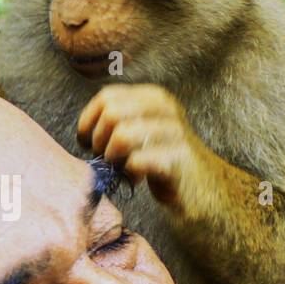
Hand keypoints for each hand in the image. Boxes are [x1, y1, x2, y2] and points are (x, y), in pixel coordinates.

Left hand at [77, 83, 194, 204]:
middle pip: (111, 114)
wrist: (201, 187)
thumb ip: (116, 120)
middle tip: (107, 158)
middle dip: (99, 140)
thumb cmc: (161, 159)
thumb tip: (83, 130)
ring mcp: (174, 132)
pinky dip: (129, 173)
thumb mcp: (140, 130)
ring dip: (113, 158)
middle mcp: (165, 108)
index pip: (106, 97)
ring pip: (122, 136)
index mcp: (153, 96)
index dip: (88, 122)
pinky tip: (137, 178)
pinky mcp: (177, 159)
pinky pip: (137, 161)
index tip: (90, 143)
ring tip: (121, 168)